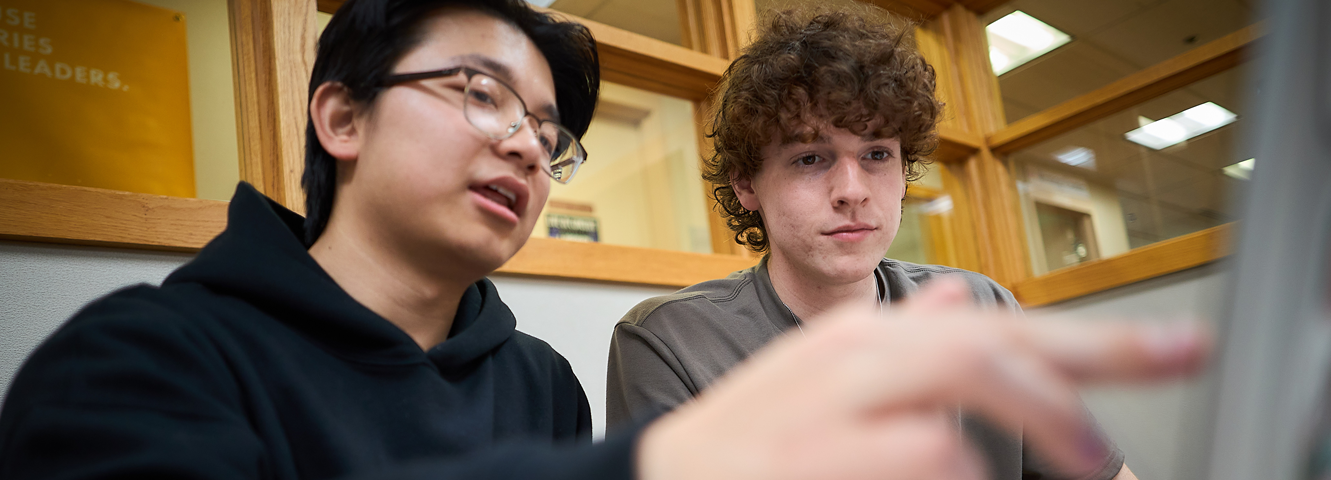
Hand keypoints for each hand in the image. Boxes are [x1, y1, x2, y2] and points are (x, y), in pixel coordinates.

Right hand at [636, 277, 1207, 479]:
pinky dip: (971, 464)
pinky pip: (927, 447)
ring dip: (1043, 414)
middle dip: (1096, 353)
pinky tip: (981, 473)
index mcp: (867, 334)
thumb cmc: (757, 437)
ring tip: (1091, 458)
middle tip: (1171, 373)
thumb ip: (897, 341)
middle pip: (992, 335)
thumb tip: (951, 301)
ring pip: (965, 372)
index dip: (1092, 337)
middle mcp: (856, 352)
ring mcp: (833, 399)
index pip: (995, 323)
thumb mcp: (826, 375)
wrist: (663, 479)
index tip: (1178, 349)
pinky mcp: (816, 453)